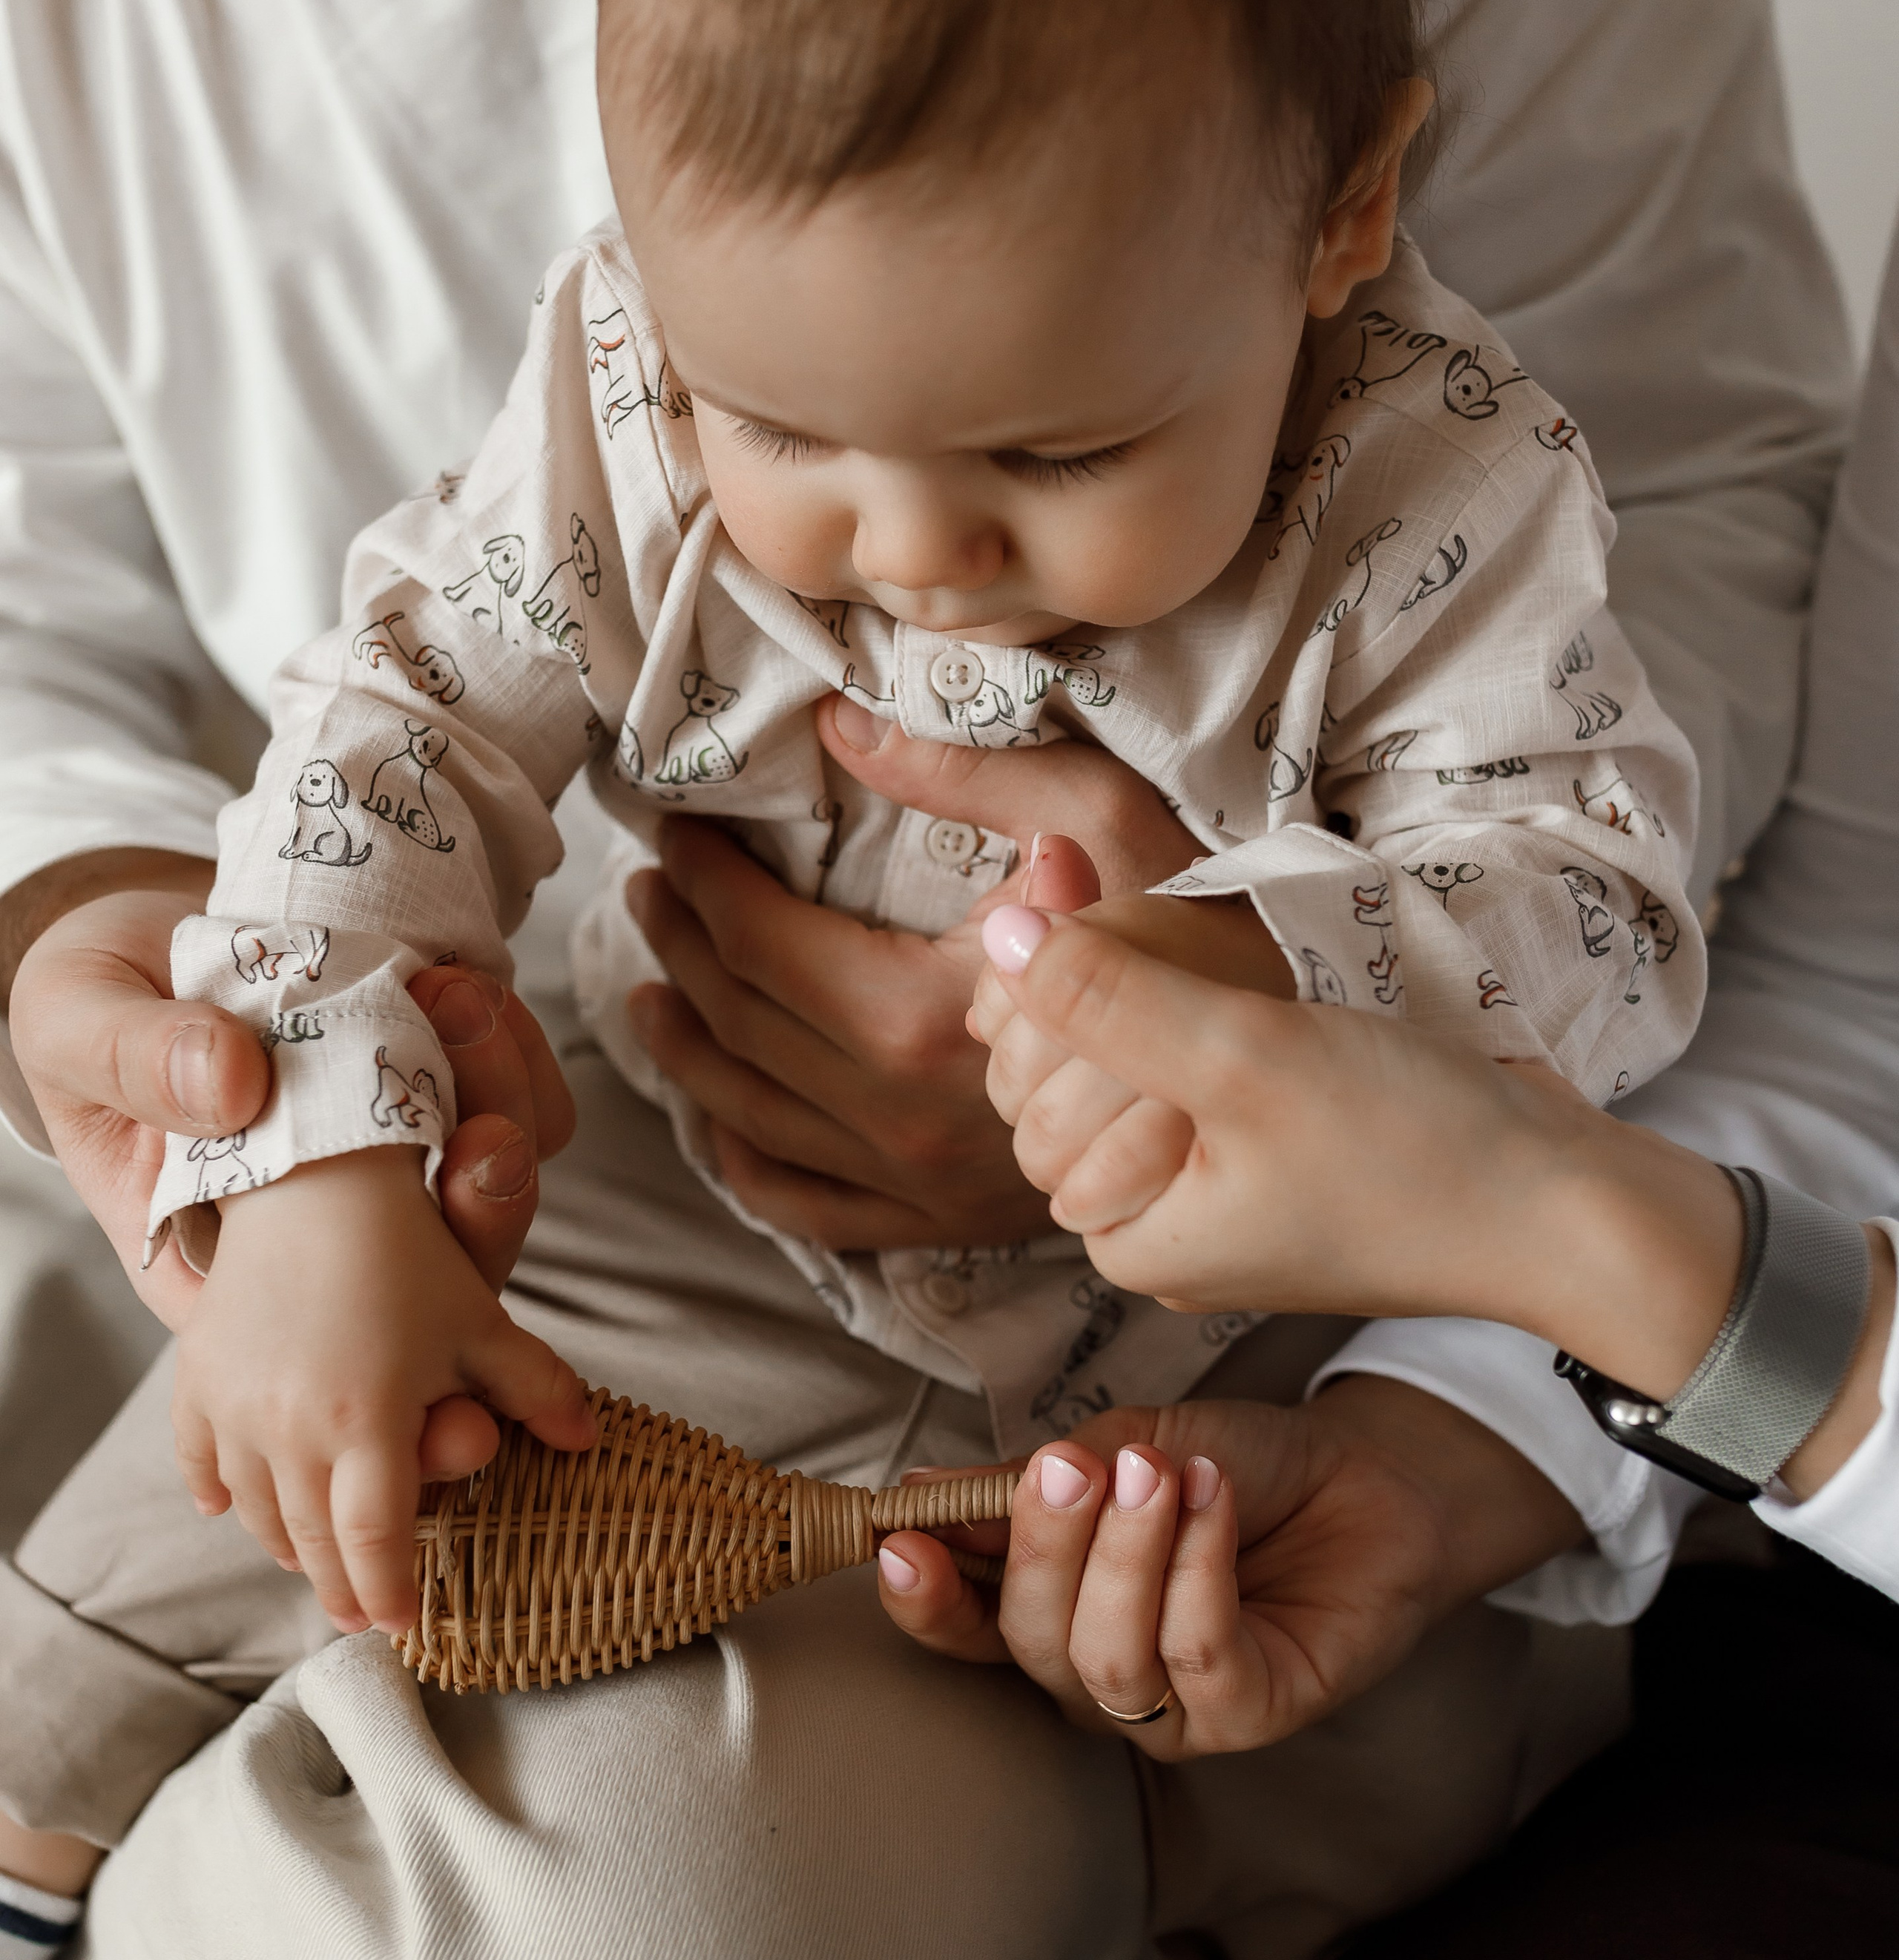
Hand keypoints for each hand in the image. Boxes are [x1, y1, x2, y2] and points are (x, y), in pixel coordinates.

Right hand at [7, 850, 574, 1331]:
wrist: (150, 931)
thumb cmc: (97, 1002)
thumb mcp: (75, 1024)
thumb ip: (131, 1058)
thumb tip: (232, 1085)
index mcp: (234, 1267)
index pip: (340, 1354)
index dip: (415, 1366)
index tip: (460, 1323)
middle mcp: (335, 1234)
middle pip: (451, 1272)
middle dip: (489, 1199)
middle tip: (476, 1114)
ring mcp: (399, 1162)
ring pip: (498, 1181)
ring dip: (504, 1095)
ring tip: (449, 997)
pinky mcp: (446, 1090)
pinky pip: (521, 1098)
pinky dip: (512, 1046)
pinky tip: (458, 983)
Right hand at [172, 1146, 596, 1634]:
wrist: (314, 1177)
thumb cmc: (409, 1251)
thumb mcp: (482, 1323)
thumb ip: (536, 1388)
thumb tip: (589, 1439)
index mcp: (366, 1426)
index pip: (375, 1544)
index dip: (389, 1595)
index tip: (400, 1627)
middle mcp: (289, 1431)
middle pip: (313, 1542)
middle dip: (339, 1585)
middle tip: (358, 1611)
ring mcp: (234, 1410)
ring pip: (255, 1513)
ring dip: (285, 1544)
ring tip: (310, 1558)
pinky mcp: (195, 1381)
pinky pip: (198, 1462)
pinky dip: (218, 1491)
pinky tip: (228, 1506)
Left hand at [624, 693, 1199, 1249]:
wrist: (1285, 1082)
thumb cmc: (1201, 933)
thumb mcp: (1098, 817)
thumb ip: (960, 773)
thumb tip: (835, 732)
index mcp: (924, 1019)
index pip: (762, 943)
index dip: (704, 879)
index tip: (679, 829)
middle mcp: (901, 1118)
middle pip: (740, 1023)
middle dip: (682, 943)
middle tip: (654, 883)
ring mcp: (917, 1187)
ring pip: (747, 1116)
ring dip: (683, 1044)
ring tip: (652, 979)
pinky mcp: (941, 1227)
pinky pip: (804, 1207)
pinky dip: (742, 1162)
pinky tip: (716, 1115)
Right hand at [875, 1381, 1581, 1756]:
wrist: (1367, 1475)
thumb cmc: (1236, 1464)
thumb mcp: (1124, 1444)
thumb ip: (1034, 1479)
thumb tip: (920, 1492)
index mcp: (1052, 1613)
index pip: (968, 1630)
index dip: (925, 1600)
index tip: (900, 1542)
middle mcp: (1098, 1676)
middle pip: (1030, 1642)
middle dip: (1044, 1548)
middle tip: (1073, 1466)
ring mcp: (1174, 1709)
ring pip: (1106, 1660)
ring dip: (1127, 1555)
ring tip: (1158, 1469)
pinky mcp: (1252, 1715)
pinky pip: (1199, 1658)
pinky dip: (1197, 1570)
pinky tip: (1212, 1497)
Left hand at [970, 902, 1761, 1402]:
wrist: (1571, 1206)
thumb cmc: (1414, 1147)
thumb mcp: (1243, 1056)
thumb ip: (1111, 994)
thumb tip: (1002, 930)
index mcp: (1129, 1233)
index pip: (1024, 1094)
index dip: (1046, 991)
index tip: (1083, 890)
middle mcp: (1165, 1227)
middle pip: (1071, 1083)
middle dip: (1100, 987)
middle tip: (1151, 906)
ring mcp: (1226, 1195)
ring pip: (1138, 1067)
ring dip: (1156, 989)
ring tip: (1213, 942)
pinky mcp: (1283, 1158)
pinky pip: (1203, 1072)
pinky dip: (1210, 1014)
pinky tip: (1252, 973)